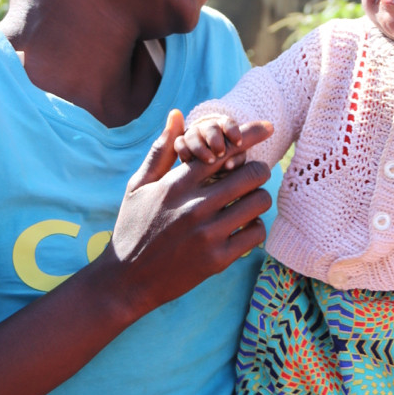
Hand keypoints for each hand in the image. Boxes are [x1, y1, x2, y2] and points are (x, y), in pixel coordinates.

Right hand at [104, 109, 273, 319]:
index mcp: (177, 185)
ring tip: (248, 201)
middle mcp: (195, 207)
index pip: (223, 151)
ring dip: (258, 199)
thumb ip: (162, 150)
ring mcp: (208, 235)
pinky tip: (243, 226)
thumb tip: (177, 114)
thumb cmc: (133, 226)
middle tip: (253, 176)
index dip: (248, 137)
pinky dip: (255, 227)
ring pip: (259, 202)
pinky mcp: (217, 260)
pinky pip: (256, 233)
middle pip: (252, 174)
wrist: (125, 280)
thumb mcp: (139, 186)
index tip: (267, 129)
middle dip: (258, 171)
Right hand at [175, 115, 255, 169]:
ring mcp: (193, 134)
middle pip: (210, 127)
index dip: (233, 131)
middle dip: (215, 140)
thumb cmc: (227, 161)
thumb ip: (235, 161)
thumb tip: (228, 165)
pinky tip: (190, 161)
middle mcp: (207, 128)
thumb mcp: (234, 160)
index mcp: (224, 127)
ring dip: (200, 148)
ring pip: (193, 135)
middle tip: (221, 153)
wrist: (208, 168)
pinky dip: (184, 151)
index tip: (238, 143)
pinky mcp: (181, 143)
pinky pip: (179, 143)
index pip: (228, 123)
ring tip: (209, 161)